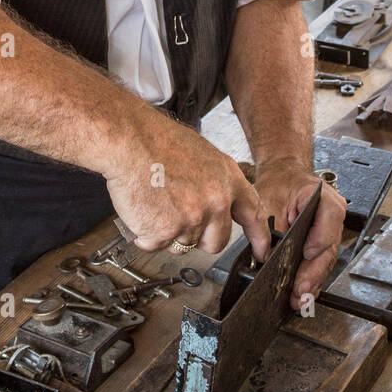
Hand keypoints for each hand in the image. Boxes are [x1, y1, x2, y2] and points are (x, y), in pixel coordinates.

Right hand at [105, 115, 271, 259]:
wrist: (129, 139)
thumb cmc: (156, 140)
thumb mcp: (200, 154)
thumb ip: (214, 182)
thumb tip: (214, 203)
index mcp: (228, 178)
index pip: (253, 214)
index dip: (258, 237)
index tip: (261, 251)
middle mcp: (216, 201)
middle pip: (216, 242)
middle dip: (199, 237)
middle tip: (178, 217)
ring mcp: (192, 218)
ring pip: (183, 244)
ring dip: (168, 233)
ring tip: (155, 203)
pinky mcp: (167, 231)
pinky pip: (157, 244)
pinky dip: (146, 233)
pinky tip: (142, 209)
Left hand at [253, 156, 346, 308]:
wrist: (284, 176)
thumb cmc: (280, 182)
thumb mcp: (271, 199)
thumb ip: (272, 226)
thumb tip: (268, 256)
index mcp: (325, 199)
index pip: (329, 221)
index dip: (319, 240)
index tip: (307, 254)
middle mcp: (333, 217)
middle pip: (328, 249)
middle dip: (313, 273)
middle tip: (300, 291)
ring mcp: (331, 231)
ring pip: (325, 261)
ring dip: (312, 282)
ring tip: (299, 299)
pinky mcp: (323, 243)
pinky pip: (319, 263)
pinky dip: (311, 278)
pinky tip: (303, 293)